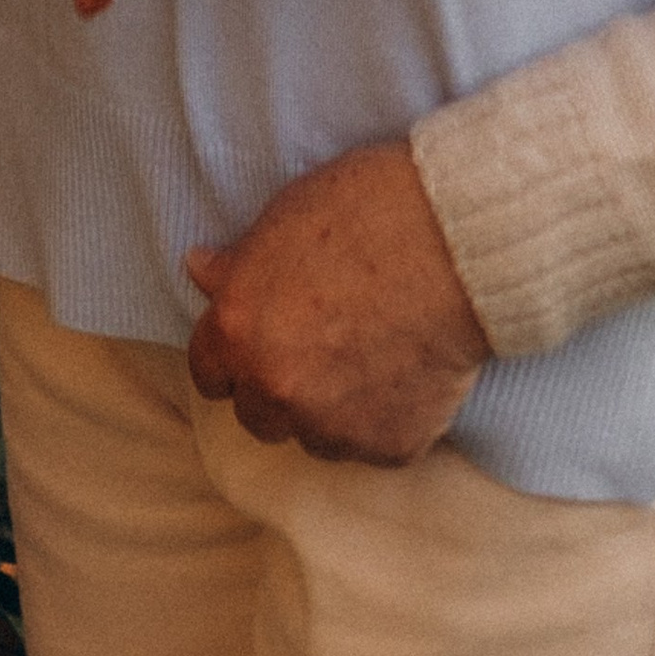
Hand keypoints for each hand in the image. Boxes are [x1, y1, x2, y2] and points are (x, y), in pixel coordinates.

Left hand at [187, 142, 489, 463]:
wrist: (456, 241)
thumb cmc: (368, 208)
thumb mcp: (287, 214)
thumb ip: (240, 261)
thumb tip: (199, 270)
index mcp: (238, 331)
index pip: (208, 371)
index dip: (232, 354)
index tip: (258, 340)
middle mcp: (276, 389)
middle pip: (257, 415)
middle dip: (278, 387)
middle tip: (319, 345)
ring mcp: (333, 427)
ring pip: (315, 436)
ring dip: (329, 409)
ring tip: (368, 354)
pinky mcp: (390, 447)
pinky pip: (374, 444)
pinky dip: (385, 418)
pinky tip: (406, 369)